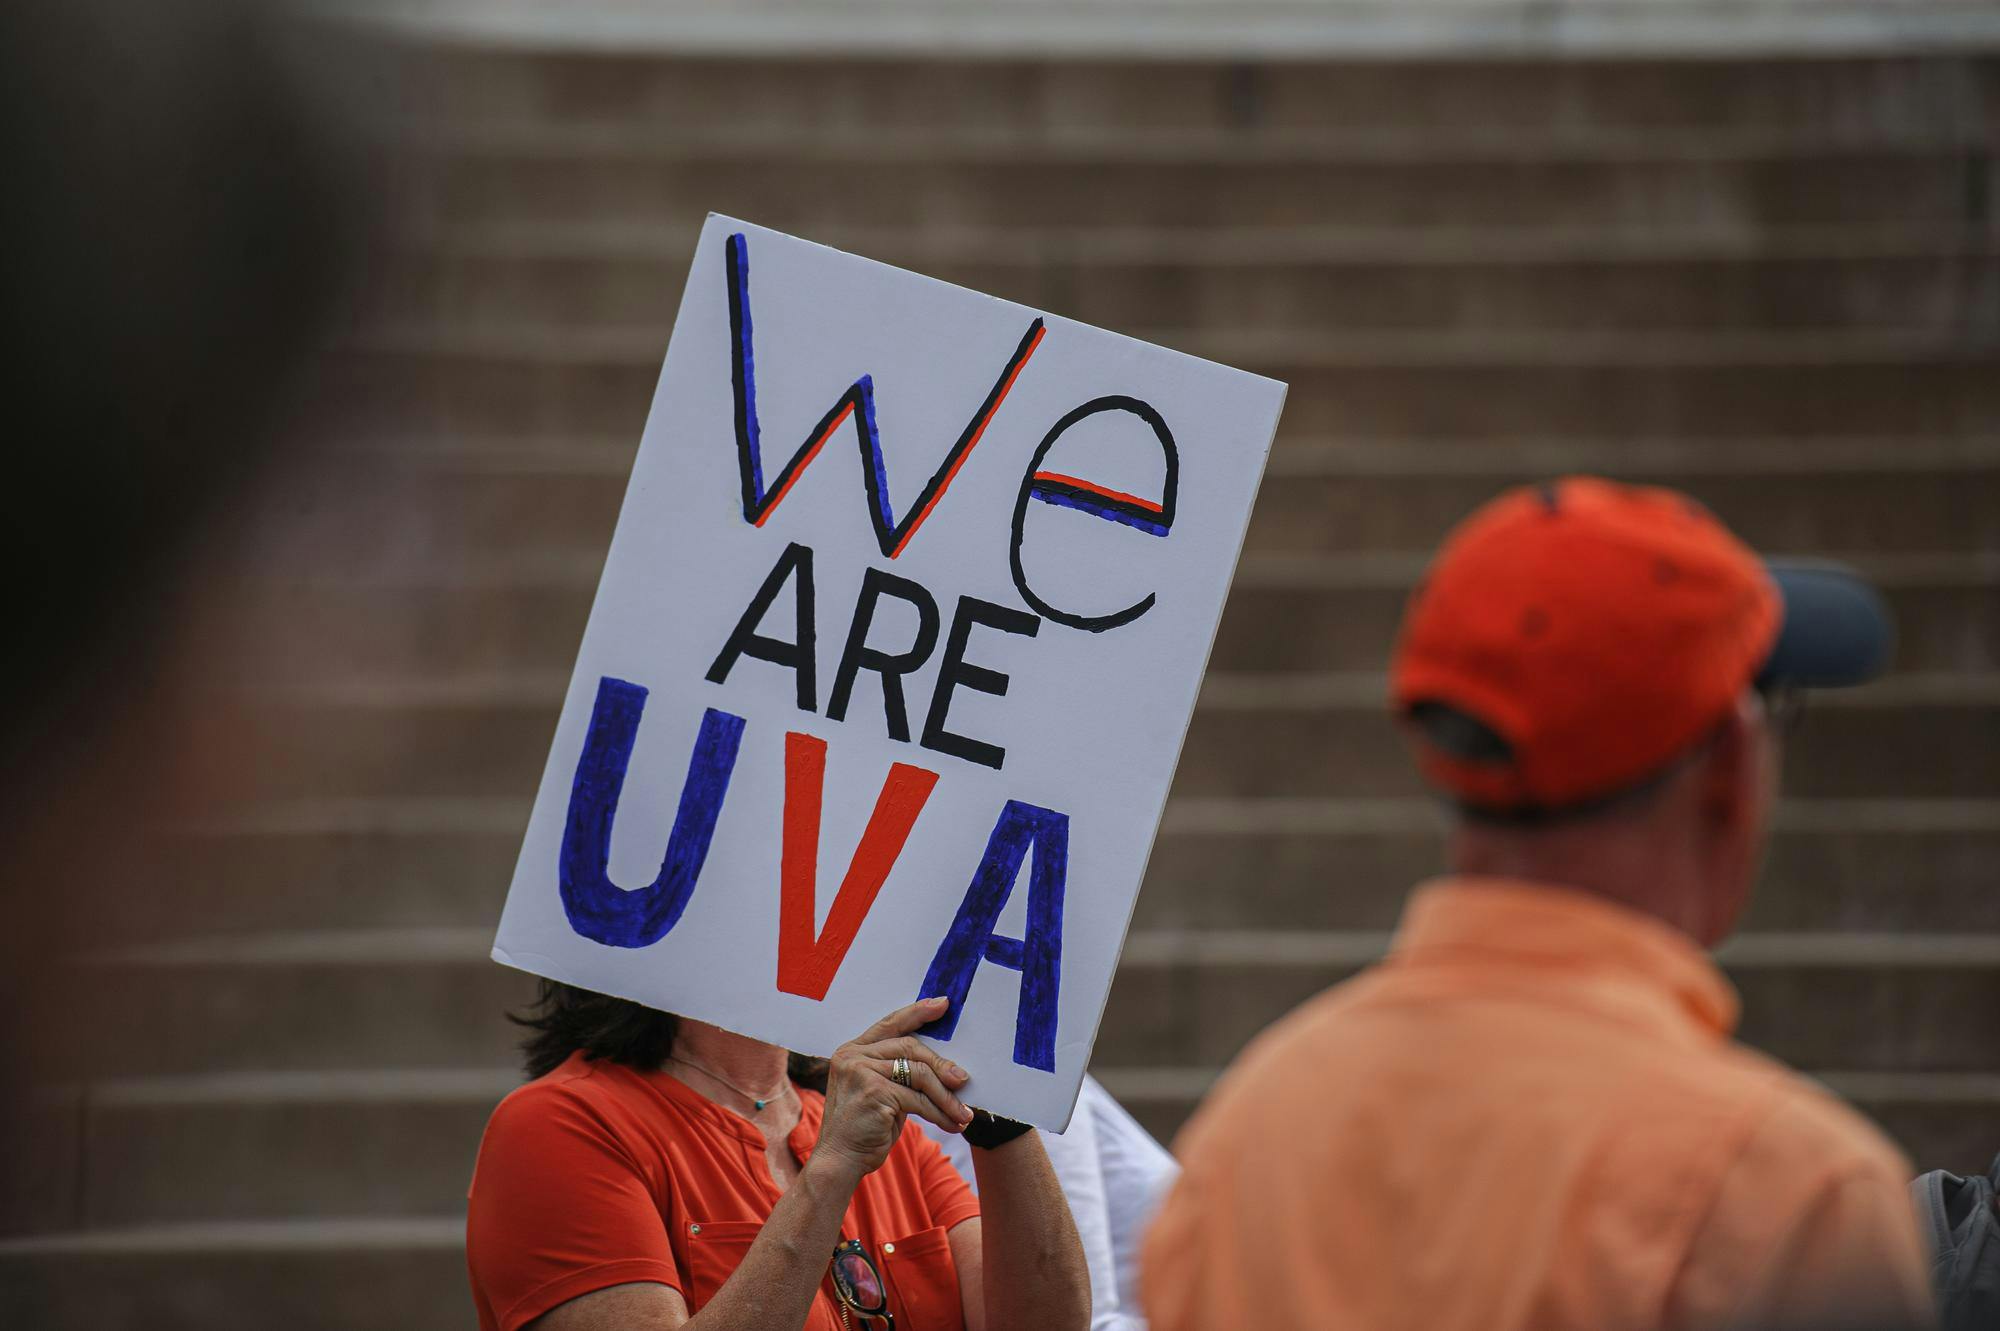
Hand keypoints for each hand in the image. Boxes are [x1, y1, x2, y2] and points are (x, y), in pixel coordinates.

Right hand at [815, 997, 974, 1176]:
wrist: (839, 1161)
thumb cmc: (864, 1128)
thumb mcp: (879, 1091)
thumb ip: (899, 1072)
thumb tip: (946, 1066)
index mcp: (852, 1050)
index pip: (891, 1023)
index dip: (918, 1012)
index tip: (944, 1004)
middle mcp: (853, 1056)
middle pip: (910, 1047)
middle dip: (941, 1064)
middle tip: (964, 1080)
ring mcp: (861, 1072)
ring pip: (918, 1073)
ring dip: (945, 1095)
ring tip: (963, 1112)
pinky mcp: (873, 1092)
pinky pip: (917, 1098)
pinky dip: (939, 1112)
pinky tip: (951, 1123)